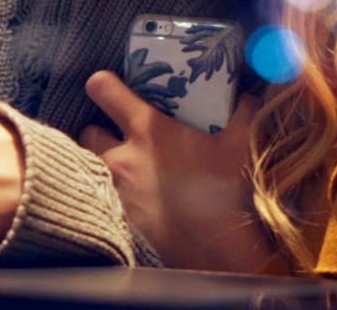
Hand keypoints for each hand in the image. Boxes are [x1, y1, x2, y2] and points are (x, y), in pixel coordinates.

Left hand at [79, 70, 272, 271]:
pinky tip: (131, 204)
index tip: (108, 87)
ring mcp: (113, 191)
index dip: (102, 84)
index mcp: (147, 130)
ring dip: (100, 165)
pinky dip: (108, 198)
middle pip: (88, 131)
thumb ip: (243, 113)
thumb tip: (248, 94)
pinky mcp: (113, 220)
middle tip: (118, 138)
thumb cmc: (225, 194)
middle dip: (99, 132)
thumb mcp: (240, 145)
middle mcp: (121, 157)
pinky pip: (100, 200)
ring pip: (88, 167)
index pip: (103, 89)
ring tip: (122, 172)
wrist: (215, 251)